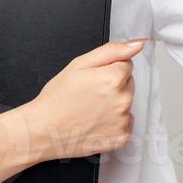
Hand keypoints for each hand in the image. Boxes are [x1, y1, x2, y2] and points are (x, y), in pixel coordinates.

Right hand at [0, 38, 144, 182]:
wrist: (44, 130)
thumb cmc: (57, 98)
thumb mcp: (80, 64)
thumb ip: (113, 51)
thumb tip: (138, 44)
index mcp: (114, 78)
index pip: (126, 66)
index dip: (107, 70)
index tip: (93, 79)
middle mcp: (123, 100)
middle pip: (128, 84)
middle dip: (113, 86)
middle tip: (89, 94)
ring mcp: (122, 121)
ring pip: (126, 104)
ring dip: (114, 105)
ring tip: (90, 109)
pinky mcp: (120, 138)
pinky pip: (125, 124)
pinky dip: (114, 124)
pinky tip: (96, 122)